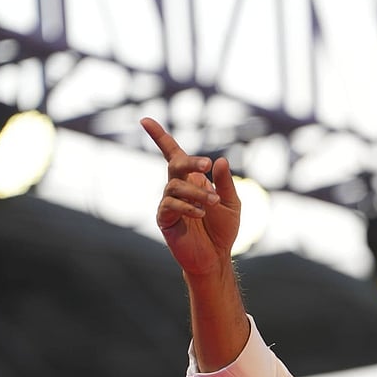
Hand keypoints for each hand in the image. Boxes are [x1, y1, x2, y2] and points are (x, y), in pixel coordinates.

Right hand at [141, 117, 241, 276]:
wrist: (216, 257)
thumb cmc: (223, 229)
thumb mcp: (232, 203)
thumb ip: (225, 183)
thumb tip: (220, 160)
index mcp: (192, 180)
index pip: (173, 154)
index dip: (159, 136)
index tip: (144, 119)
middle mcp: (177, 188)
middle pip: (175, 165)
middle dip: (190, 162)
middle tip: (207, 165)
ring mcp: (169, 203)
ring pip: (175, 186)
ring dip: (197, 192)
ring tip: (214, 202)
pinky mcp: (165, 219)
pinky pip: (170, 205)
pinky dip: (187, 206)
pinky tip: (201, 212)